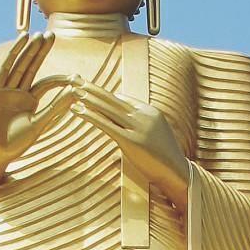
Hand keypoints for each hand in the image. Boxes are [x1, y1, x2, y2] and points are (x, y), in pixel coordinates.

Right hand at [0, 34, 70, 166]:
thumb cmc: (15, 144)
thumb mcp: (39, 124)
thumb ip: (56, 107)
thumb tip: (76, 92)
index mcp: (30, 101)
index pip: (46, 83)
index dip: (58, 78)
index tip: (73, 76)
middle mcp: (17, 93)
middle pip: (32, 67)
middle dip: (41, 51)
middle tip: (52, 35)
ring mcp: (5, 90)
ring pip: (19, 65)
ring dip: (28, 49)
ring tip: (39, 35)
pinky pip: (4, 68)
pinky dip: (13, 54)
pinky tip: (21, 41)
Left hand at [71, 84, 189, 206]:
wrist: (177, 172)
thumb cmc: (163, 157)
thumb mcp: (154, 134)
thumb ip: (140, 124)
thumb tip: (123, 120)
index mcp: (150, 111)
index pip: (122, 99)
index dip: (103, 94)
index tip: (87, 87)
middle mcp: (143, 115)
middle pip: (113, 98)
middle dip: (92, 88)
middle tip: (74, 77)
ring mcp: (138, 127)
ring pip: (108, 108)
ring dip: (88, 98)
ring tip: (72, 89)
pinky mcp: (131, 141)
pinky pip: (106, 124)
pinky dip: (91, 115)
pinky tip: (78, 109)